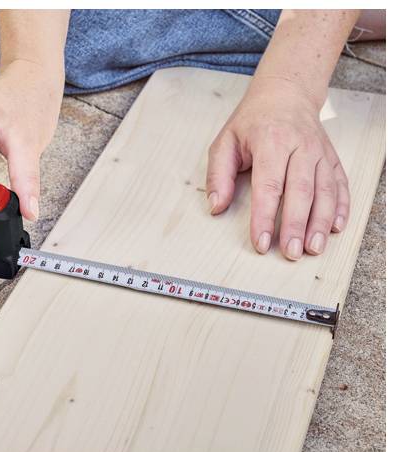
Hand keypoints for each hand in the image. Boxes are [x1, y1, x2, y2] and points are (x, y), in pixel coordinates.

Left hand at [206, 77, 349, 260]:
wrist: (286, 94)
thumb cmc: (252, 121)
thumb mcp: (225, 142)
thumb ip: (218, 175)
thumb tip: (215, 206)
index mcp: (270, 141)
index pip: (268, 186)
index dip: (265, 217)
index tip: (261, 242)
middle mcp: (300, 146)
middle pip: (301, 191)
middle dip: (296, 225)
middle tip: (292, 253)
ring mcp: (319, 152)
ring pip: (325, 190)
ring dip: (321, 222)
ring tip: (314, 248)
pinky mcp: (331, 158)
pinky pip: (340, 184)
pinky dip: (341, 207)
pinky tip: (335, 227)